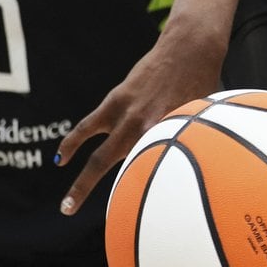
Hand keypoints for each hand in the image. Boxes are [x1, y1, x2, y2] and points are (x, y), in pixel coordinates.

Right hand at [54, 25, 225, 214]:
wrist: (190, 49)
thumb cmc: (203, 85)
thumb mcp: (203, 121)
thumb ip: (190, 141)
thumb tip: (190, 159)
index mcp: (171, 137)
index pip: (155, 174)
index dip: (148, 195)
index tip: (140, 216)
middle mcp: (148, 130)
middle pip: (121, 171)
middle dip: (104, 196)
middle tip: (82, 215)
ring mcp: (129, 115)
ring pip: (100, 154)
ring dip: (82, 180)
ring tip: (68, 203)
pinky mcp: (117, 100)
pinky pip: (89, 125)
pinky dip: (74, 141)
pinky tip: (62, 157)